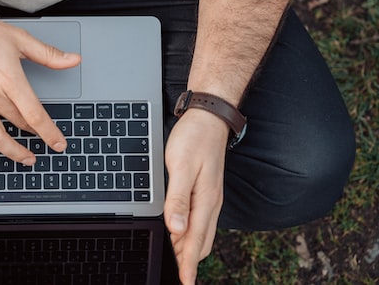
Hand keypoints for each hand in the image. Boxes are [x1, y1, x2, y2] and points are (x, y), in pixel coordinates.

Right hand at [0, 9, 80, 174]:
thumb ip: (48, 54)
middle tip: (46, 143)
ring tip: (26, 159)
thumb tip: (73, 60)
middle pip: (18, 125)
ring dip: (13, 153)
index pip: (35, 114)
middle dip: (35, 137)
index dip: (50, 133)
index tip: (59, 143)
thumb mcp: (19, 39)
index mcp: (9, 79)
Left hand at [164, 109, 227, 284]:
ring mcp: (209, 198)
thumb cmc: (195, 139)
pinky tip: (182, 235)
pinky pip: (200, 221)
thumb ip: (178, 199)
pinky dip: (191, 235)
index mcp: (205, 201)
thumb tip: (176, 228)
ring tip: (178, 263)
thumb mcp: (182, 167)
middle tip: (178, 276)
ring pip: (201, 233)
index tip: (184, 282)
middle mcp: (210, 203)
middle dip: (188, 262)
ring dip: (189, 249)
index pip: (195, 241)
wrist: (209, 118)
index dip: (187, 264)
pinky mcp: (205, 191)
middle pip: (200, 242)